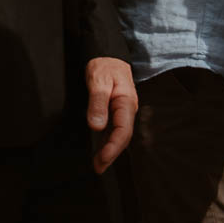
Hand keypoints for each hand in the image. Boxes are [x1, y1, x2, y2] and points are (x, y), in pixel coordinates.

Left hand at [84, 57, 135, 173]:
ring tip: (98, 164)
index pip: (122, 131)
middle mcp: (127, 109)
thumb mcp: (98, 81)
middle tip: (98, 168)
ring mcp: (122, 111)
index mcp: (127, 103)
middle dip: (111, 154)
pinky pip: (113, 129)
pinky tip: (100, 149)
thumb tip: (96, 126)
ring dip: (109, 150)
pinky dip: (107, 140)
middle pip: (122, 137)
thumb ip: (97, 102)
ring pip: (118, 135)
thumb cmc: (104, 65)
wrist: (107, 54)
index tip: (102, 159)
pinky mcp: (115, 110)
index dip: (113, 147)